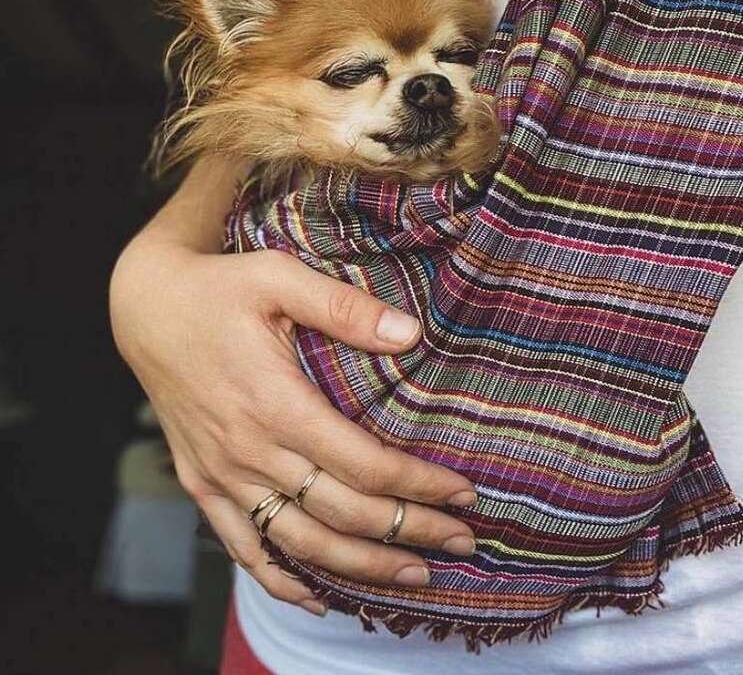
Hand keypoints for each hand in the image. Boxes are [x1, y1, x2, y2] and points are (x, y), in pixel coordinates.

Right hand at [110, 234, 476, 616]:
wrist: (146, 308)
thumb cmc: (218, 289)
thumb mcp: (278, 277)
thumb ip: (344, 307)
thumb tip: (410, 334)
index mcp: (275, 403)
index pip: (364, 465)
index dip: (420, 485)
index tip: (464, 493)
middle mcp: (250, 451)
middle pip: (344, 514)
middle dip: (411, 532)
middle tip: (462, 541)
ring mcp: (223, 475)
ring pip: (301, 543)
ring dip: (362, 568)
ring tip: (415, 575)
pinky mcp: (202, 483)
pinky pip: (244, 547)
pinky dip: (282, 579)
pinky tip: (319, 596)